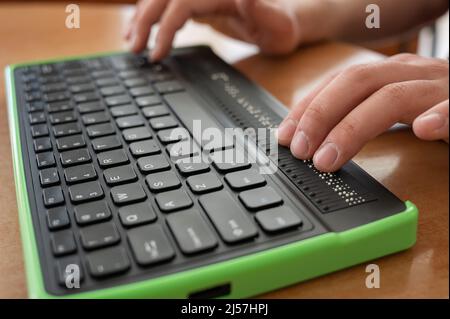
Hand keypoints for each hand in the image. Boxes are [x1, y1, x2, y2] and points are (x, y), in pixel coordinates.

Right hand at [125, 0, 300, 60]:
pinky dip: (153, 16)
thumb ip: (261, 10)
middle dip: (145, 21)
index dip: (165, 27)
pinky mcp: (201, 2)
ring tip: (130, 41)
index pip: (182, 4)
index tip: (156, 54)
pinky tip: (143, 29)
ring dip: (143, 17)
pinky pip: (170, 5)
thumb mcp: (279, 25)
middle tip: (133, 49)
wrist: (286, 21)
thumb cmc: (283, 27)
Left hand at [277, 54, 448, 171]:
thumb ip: (358, 116)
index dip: (307, 108)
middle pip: (357, 83)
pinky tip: (423, 130)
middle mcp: (410, 74)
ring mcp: (439, 88)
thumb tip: (311, 137)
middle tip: (299, 151)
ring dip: (354, 128)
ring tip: (328, 158)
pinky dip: (440, 115)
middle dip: (320, 116)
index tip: (284, 136)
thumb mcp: (390, 107)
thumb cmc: (435, 105)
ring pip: (394, 96)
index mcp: (388, 74)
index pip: (337, 83)